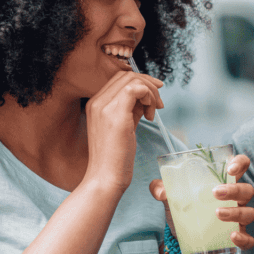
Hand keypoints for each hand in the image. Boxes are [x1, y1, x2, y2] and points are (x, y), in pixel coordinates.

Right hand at [84, 71, 164, 192]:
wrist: (105, 178)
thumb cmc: (115, 157)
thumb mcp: (123, 126)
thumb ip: (130, 109)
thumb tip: (145, 97)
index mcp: (95, 104)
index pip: (119, 79)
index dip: (141, 83)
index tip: (154, 98)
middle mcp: (96, 102)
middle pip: (127, 75)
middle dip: (149, 85)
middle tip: (158, 105)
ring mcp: (104, 107)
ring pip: (133, 80)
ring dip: (151, 92)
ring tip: (153, 113)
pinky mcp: (116, 115)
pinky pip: (136, 89)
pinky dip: (149, 96)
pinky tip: (150, 115)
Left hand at [149, 154, 253, 250]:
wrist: (181, 236)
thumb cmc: (183, 207)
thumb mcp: (170, 196)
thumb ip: (160, 188)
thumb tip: (160, 191)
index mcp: (224, 182)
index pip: (241, 165)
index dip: (240, 163)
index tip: (230, 169)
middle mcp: (236, 198)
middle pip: (247, 190)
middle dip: (234, 190)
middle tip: (216, 193)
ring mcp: (238, 218)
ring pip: (249, 213)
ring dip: (236, 212)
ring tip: (217, 214)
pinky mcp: (237, 237)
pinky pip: (249, 239)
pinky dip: (244, 239)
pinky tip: (232, 237)